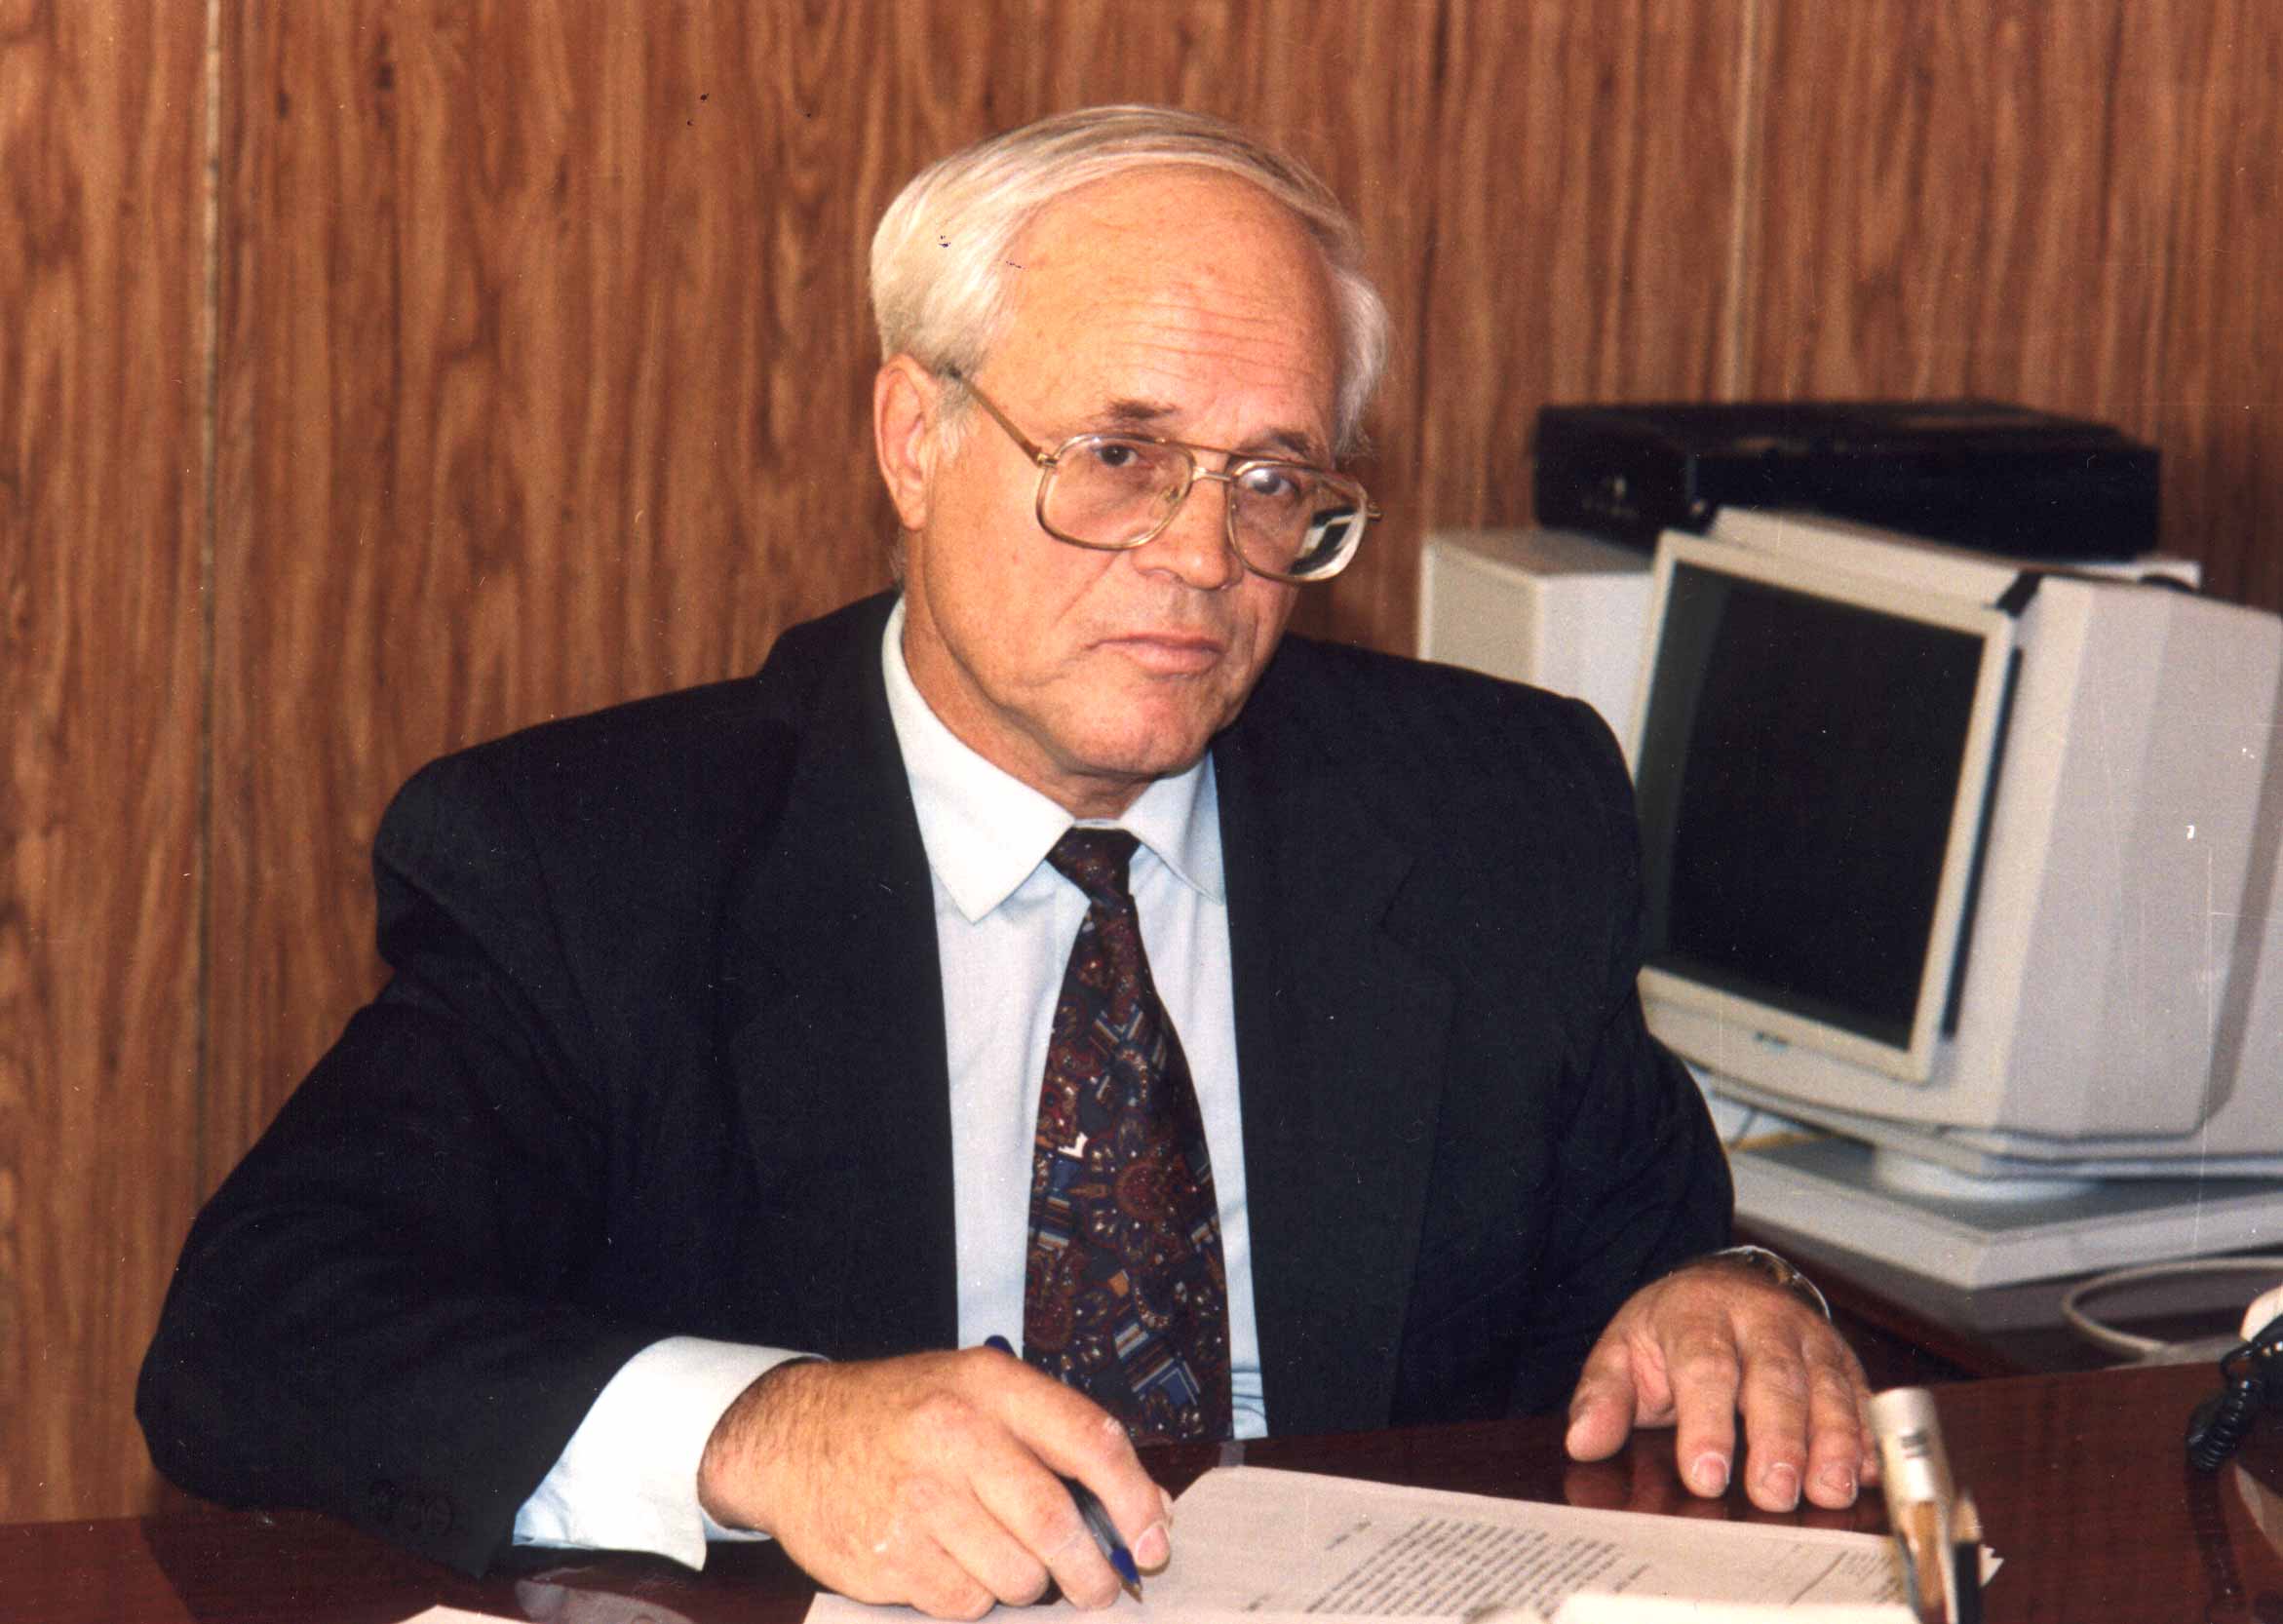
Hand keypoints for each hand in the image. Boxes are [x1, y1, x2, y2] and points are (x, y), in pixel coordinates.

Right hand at [697, 1349, 1171, 1618]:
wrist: (790, 1437)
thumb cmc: (900, 1416)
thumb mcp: (977, 1395)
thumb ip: (1058, 1440)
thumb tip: (1147, 1509)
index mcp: (989, 1383)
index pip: (1090, 1440)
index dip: (1135, 1499)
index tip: (1152, 1540)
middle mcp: (954, 1432)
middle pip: (1056, 1522)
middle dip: (1092, 1570)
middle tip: (1099, 1588)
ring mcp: (916, 1496)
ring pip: (1016, 1574)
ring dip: (1027, 1585)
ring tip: (1005, 1561)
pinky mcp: (887, 1555)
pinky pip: (966, 1603)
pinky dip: (974, 1599)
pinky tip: (952, 1566)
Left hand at [1562, 1260, 1875, 1512]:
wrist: (1724, 1285)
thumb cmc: (1672, 1329)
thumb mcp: (1625, 1351)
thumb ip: (1605, 1396)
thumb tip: (1584, 1441)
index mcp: (1698, 1315)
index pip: (1705, 1368)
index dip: (1706, 1423)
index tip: (1705, 1475)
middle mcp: (1760, 1320)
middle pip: (1774, 1378)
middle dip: (1778, 1439)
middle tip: (1774, 1493)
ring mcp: (1808, 1337)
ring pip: (1827, 1387)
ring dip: (1834, 1442)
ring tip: (1830, 1491)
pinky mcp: (1842, 1358)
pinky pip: (1862, 1394)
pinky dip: (1870, 1435)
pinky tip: (1871, 1473)